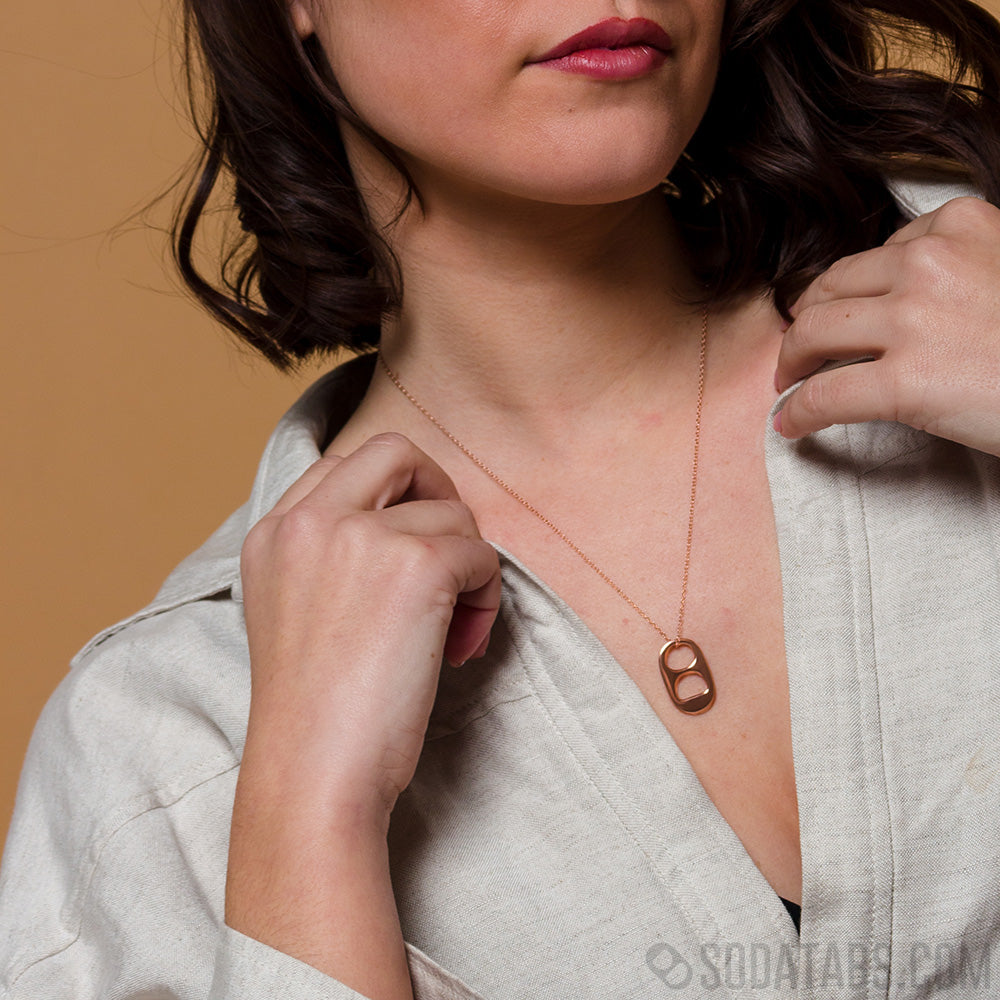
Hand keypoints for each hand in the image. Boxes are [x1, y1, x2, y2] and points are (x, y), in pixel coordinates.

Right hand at [239, 431, 500, 817]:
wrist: (314, 773)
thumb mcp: (295, 612)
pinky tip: (459, 646)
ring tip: (451, 631)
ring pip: (451, 513)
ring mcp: (360, 535)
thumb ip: (331, 558)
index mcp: (273, 532)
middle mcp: (309, 520)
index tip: (409, 543)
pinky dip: (486, 598)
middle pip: (395, 452)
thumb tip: (413, 531)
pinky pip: (480, 555)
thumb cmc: (315, 712)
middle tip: (449, 556)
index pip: (342, 465)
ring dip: (467, 569)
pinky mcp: (414, 564)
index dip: (391, 496)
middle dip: (437, 493)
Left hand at [773, 196, 999, 455]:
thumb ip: (961, 266)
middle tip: (797, 353)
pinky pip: (825, 395)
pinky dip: (797, 412)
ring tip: (788, 384)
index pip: (875, 254)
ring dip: (790, 363)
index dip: (844, 291)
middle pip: (831, 289)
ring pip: (813, 334)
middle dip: (805, 323)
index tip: (836, 314)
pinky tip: (789, 425)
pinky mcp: (905, 380)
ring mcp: (914, 318)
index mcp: (961, 225)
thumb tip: (899, 293)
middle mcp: (930, 260)